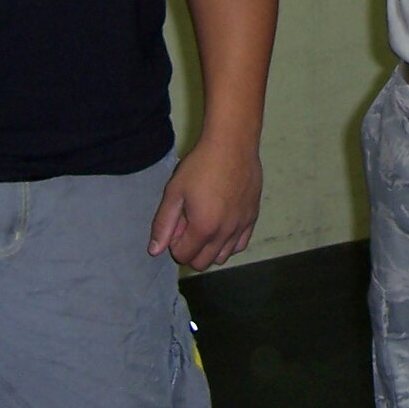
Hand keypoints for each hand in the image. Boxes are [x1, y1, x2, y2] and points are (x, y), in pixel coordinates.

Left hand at [149, 136, 262, 269]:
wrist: (233, 144)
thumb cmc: (201, 165)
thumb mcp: (175, 192)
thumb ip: (163, 223)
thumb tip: (154, 250)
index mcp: (203, 228)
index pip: (184, 256)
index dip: (174, 244)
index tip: (177, 224)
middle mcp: (225, 233)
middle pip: (203, 263)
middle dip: (190, 250)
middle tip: (189, 224)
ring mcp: (241, 226)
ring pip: (223, 257)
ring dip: (210, 248)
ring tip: (206, 224)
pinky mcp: (253, 217)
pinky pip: (240, 244)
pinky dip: (229, 242)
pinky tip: (222, 224)